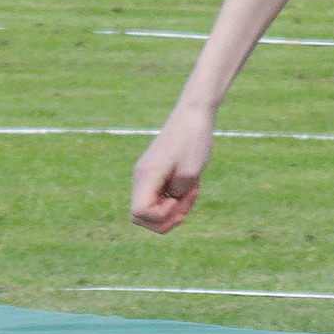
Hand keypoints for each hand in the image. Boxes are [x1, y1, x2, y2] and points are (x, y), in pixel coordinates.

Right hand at [131, 111, 214, 232]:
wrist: (194, 114)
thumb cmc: (194, 140)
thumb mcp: (191, 174)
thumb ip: (177, 195)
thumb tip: (168, 203)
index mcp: (146, 176)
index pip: (139, 213)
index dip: (160, 216)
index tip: (177, 198)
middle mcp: (141, 178)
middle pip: (141, 217)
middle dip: (167, 218)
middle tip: (189, 201)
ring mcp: (147, 176)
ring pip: (152, 209)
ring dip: (174, 209)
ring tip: (194, 191)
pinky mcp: (155, 174)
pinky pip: (160, 197)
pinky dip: (176, 198)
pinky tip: (192, 186)